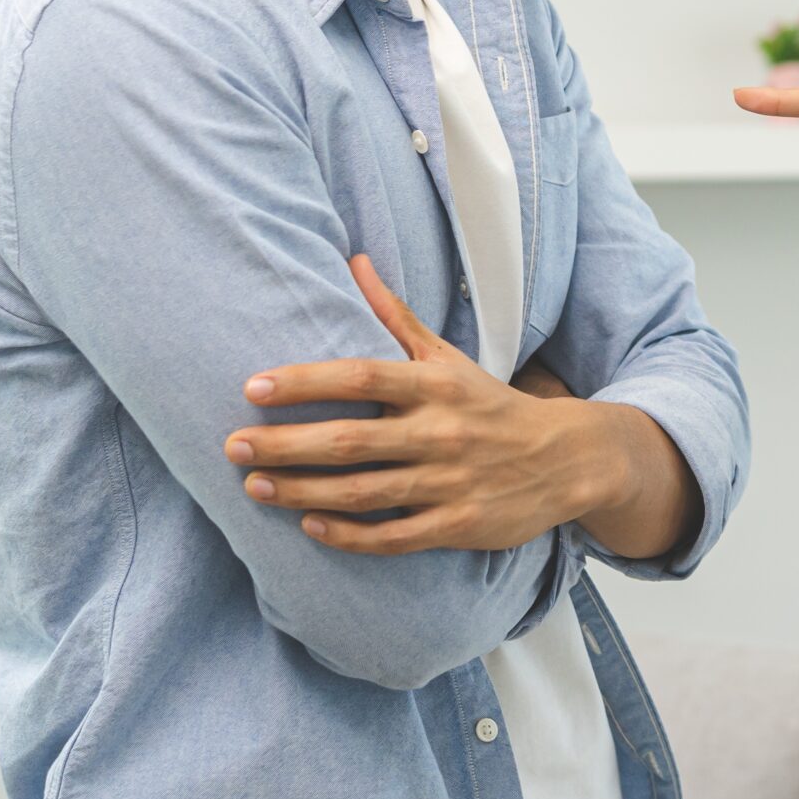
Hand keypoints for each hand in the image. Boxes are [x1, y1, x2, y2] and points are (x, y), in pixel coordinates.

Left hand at [222, 255, 619, 553]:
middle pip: (351, 439)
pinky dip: (348, 534)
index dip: (304, 381)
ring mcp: (449, 481)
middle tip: (232, 445)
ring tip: (254, 486)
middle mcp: (441, 431)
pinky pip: (393, 536)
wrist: (566, 459)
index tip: (253, 386)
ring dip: (302, 491)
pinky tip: (309, 526)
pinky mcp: (458, 525)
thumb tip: (356, 262)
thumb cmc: (490, 405)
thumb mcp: (447, 356)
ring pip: (362, 491)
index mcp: (436, 384)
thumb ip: (395, 316)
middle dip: (286, 444)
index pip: (361, 375)